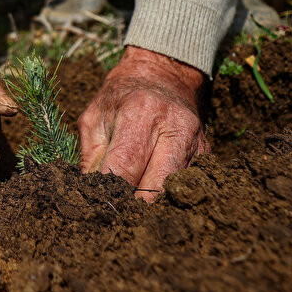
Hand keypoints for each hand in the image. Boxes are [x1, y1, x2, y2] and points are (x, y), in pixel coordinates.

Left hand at [77, 45, 208, 200]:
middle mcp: (174, 127)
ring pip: (173, 192)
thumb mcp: (95, 117)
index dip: (109, 193)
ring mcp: (195, 143)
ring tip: (131, 212)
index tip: (97, 208)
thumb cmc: (121, 96)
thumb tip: (85, 194)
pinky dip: (168, 197)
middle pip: (155, 187)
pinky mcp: (206, 155)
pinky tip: (151, 199)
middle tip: (115, 217)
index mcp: (140, 113)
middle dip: (133, 207)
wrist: (162, 74)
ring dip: (152, 206)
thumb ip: (90, 156)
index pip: (124, 168)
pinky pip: (186, 186)